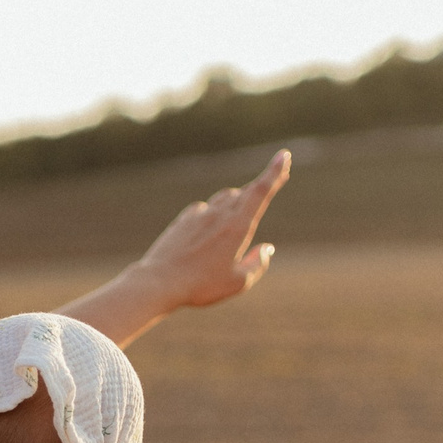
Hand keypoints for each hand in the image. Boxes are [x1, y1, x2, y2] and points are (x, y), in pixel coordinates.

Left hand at [54, 150, 290, 346]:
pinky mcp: (183, 220)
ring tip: (242, 209)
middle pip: (245, 192)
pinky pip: (204, 209)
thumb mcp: (238, 282)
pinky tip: (210, 226)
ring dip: (237, 200)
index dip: (274, 173)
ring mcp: (199, 215)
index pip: (260, 191)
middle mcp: (219, 214)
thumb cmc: (201, 286)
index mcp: (238, 226)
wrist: (160, 282)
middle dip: (261, 187)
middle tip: (275, 179)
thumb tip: (267, 248)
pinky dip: (213, 212)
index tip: (283, 156)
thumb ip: (257, 264)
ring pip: (225, 198)